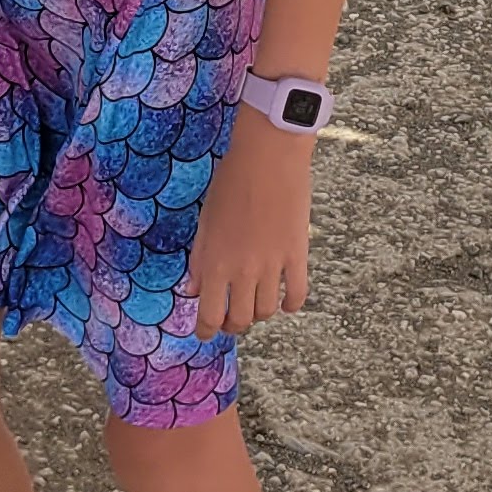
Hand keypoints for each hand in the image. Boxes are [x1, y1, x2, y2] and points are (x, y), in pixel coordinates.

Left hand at [183, 111, 314, 337]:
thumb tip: (194, 290)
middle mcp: (243, 271)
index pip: (209, 314)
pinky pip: (297, 295)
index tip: (205, 333)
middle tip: (231, 318)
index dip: (206, 331)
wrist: (268, 157)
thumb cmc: (231, 183)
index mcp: (215, 263)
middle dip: (233, 324)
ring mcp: (273, 266)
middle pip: (240, 318)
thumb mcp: (205, 222)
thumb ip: (200, 260)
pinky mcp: (298, 255)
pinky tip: (286, 302)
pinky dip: (291, 304)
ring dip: (259, 313)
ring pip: (267, 311)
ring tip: (256, 304)